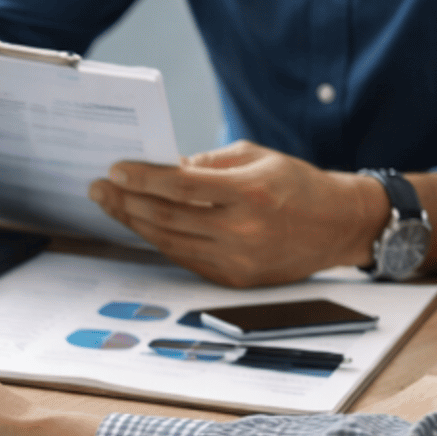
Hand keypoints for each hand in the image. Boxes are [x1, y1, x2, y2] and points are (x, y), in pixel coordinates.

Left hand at [88, 141, 384, 286]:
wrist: (337, 225)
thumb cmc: (295, 183)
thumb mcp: (256, 157)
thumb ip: (207, 164)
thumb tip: (161, 168)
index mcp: (248, 192)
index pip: (180, 186)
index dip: (142, 179)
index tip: (114, 170)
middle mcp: (241, 230)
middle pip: (166, 217)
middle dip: (125, 202)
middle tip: (99, 188)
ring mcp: (236, 259)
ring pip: (168, 241)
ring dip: (134, 223)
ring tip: (113, 205)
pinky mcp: (233, 278)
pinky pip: (184, 258)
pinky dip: (158, 240)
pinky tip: (141, 224)